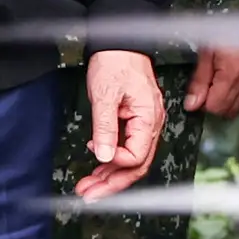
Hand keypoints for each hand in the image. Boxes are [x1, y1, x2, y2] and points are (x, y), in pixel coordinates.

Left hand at [79, 49, 164, 197]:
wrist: (118, 44)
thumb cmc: (115, 63)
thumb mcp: (105, 95)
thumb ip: (105, 128)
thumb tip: (103, 156)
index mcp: (148, 118)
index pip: (136, 156)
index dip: (116, 163)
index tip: (94, 157)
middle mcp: (151, 125)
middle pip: (136, 165)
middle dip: (112, 183)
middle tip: (88, 194)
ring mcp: (144, 124)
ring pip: (131, 160)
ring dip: (110, 175)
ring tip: (87, 186)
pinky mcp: (135, 122)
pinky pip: (127, 148)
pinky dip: (112, 160)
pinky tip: (97, 166)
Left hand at [186, 44, 238, 119]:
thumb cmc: (226, 30)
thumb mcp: (207, 52)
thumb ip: (199, 81)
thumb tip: (191, 106)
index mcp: (233, 71)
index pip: (215, 106)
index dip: (205, 102)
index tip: (203, 91)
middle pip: (229, 110)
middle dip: (217, 104)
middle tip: (212, 88)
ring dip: (231, 102)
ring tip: (226, 84)